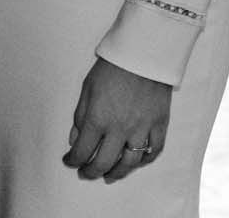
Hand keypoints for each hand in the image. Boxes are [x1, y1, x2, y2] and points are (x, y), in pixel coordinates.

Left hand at [63, 57, 171, 183]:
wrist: (143, 52)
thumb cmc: (112, 67)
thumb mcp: (87, 88)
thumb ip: (80, 116)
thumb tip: (74, 139)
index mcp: (98, 118)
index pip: (82, 150)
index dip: (73, 160)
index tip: (69, 161)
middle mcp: (119, 128)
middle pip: (104, 162)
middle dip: (91, 172)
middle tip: (86, 174)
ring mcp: (141, 128)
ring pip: (130, 163)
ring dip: (117, 173)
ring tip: (109, 176)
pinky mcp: (159, 124)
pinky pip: (154, 150)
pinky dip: (145, 160)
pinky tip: (136, 162)